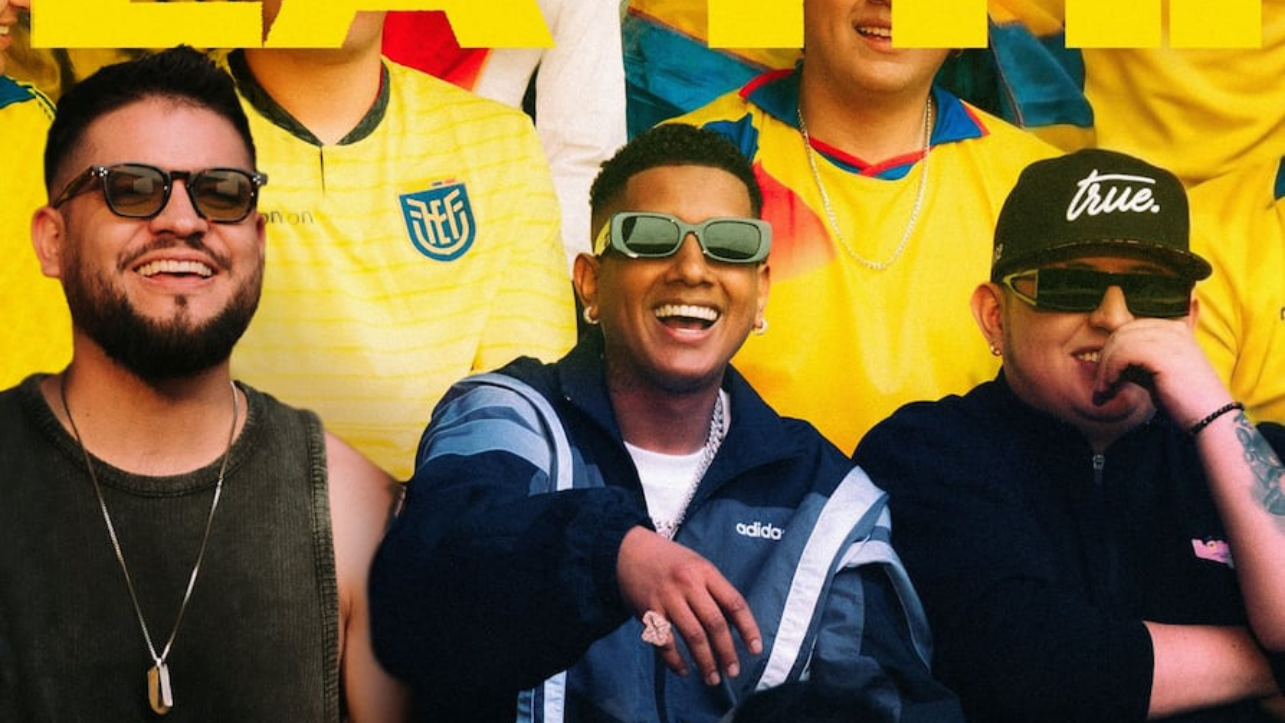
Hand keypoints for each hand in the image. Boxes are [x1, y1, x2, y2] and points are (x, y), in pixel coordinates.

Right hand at [616, 526, 762, 684]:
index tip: (755, 649)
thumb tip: (735, 625)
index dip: (748, 628)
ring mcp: (667, 597)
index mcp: (705, 571)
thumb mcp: (697, 565)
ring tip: (713, 678)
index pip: (734, 603)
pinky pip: (665, 641)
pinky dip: (675, 660)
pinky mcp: (648, 610)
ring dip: (705, 661)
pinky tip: (683, 670)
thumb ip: (714, 590)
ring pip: (693, 635)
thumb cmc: (669, 560)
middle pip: (715, 623)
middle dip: (727, 652)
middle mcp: (688, 584)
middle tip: (733, 671)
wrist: (629, 550)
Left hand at [1093, 318, 1229, 423]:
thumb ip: (1136, 360)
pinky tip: (1110, 388)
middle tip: (1101, 386)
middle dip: (1105, 359)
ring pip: (1118, 343)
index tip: (1106, 377)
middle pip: (1121, 333)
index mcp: (1173, 328)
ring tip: (1103, 391)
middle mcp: (1172, 328)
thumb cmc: (1182, 399)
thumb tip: (1105, 358)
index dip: (1112, 351)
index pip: (1130, 329)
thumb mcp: (1155, 372)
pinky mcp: (1162, 354)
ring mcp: (1169, 339)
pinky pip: (1121, 355)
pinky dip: (1109, 372)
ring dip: (1104, 369)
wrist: (1210, 418)